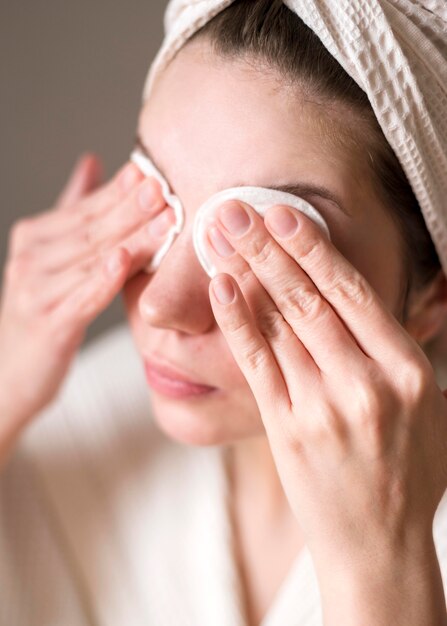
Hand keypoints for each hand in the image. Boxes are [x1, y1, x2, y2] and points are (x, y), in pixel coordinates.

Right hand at [0, 152, 173, 442]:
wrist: (10, 371)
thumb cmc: (42, 310)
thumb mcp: (54, 257)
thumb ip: (72, 209)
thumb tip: (92, 161)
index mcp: (35, 238)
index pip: (85, 209)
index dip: (120, 191)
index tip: (151, 172)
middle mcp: (31, 260)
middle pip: (92, 231)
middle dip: (131, 209)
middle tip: (163, 188)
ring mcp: (36, 292)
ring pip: (94, 260)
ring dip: (133, 239)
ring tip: (166, 220)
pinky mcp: (49, 324)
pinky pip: (83, 298)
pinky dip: (105, 278)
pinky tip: (126, 259)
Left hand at [206, 199, 446, 571]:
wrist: (381, 545)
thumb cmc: (408, 471)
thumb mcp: (432, 408)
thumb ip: (405, 354)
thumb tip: (377, 306)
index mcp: (407, 372)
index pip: (355, 294)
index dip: (316, 249)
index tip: (285, 213)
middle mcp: (367, 385)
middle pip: (310, 300)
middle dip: (269, 247)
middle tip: (235, 208)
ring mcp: (324, 408)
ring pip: (281, 324)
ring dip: (247, 272)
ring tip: (220, 234)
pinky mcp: (288, 430)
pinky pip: (258, 364)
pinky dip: (238, 321)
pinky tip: (220, 287)